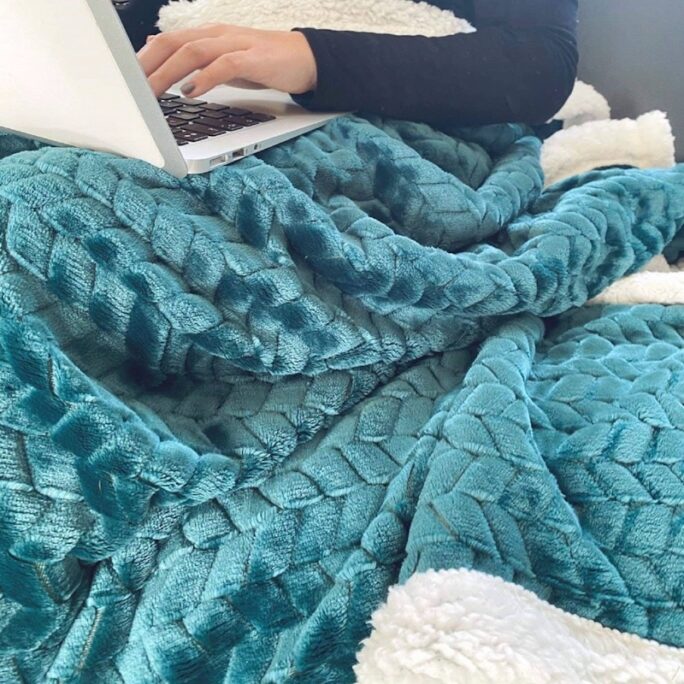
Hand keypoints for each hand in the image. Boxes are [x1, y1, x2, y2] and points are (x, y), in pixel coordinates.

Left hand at [138, 24, 317, 97]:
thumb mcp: (224, 60)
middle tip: (129, 88)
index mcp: (208, 36)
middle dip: (147, 65)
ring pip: (193, 52)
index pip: (167, 41)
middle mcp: (217, 35)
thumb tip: (162, 55)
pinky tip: (192, 93)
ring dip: (168, 73)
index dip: (143, 57)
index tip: (125, 79)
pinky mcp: (253, 59)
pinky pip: (224, 65)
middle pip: (173, 43)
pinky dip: (205, 79)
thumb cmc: (265, 63)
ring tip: (151, 93)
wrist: (306, 60)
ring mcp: (235, 45)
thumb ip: (196, 59)